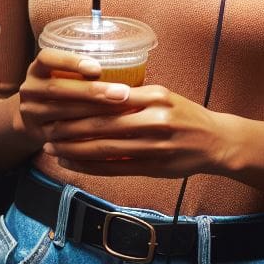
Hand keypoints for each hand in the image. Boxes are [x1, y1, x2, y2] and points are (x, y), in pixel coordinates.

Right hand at [15, 48, 132, 148]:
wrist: (31, 120)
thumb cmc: (59, 89)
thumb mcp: (61, 74)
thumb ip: (84, 70)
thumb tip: (129, 63)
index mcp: (36, 69)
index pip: (47, 58)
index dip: (70, 61)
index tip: (98, 68)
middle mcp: (30, 90)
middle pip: (56, 89)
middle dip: (91, 92)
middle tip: (122, 93)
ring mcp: (33, 114)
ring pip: (62, 115)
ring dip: (94, 114)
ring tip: (123, 112)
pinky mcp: (41, 136)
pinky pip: (65, 137)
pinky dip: (88, 135)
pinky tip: (110, 133)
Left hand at [42, 84, 229, 177]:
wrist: (217, 141)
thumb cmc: (184, 114)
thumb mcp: (161, 95)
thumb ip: (131, 96)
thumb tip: (92, 94)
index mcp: (153, 96)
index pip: (108, 99)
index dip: (79, 104)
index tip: (56, 105)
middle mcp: (154, 120)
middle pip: (103, 125)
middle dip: (70, 129)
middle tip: (47, 129)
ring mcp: (155, 146)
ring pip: (106, 149)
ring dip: (75, 150)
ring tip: (53, 149)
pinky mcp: (155, 167)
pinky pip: (116, 168)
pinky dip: (91, 167)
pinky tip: (73, 164)